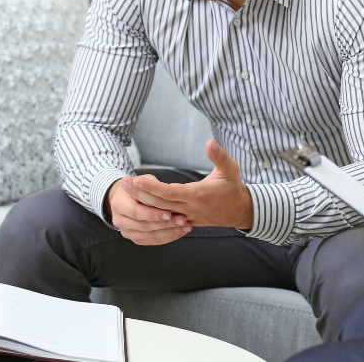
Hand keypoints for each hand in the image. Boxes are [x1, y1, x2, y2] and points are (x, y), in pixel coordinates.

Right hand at [107, 178, 191, 245]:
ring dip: (170, 233)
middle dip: (165, 225)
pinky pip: (152, 241)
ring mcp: (126, 231)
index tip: (169, 213)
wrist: (130, 198)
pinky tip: (181, 232)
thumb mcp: (143, 180)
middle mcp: (119, 220)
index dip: (153, 214)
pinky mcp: (136, 238)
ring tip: (186, 227)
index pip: (136, 212)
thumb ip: (149, 185)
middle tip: (183, 220)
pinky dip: (168, 238)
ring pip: (150, 236)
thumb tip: (156, 186)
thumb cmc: (139, 186)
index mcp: (118, 204)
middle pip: (144, 226)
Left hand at [126, 139, 252, 228]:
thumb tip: (209, 142)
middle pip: (159, 204)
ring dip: (142, 203)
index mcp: (198, 195)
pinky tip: (138, 205)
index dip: (152, 187)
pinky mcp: (184, 222)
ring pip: (159, 213)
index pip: (170, 193)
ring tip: (126, 191)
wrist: (240, 212)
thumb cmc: (233, 188)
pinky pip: (164, 220)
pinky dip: (150, 214)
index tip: (137, 179)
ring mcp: (186, 218)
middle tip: (124, 183)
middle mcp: (190, 209)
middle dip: (140, 194)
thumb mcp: (231, 169)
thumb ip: (220, 156)